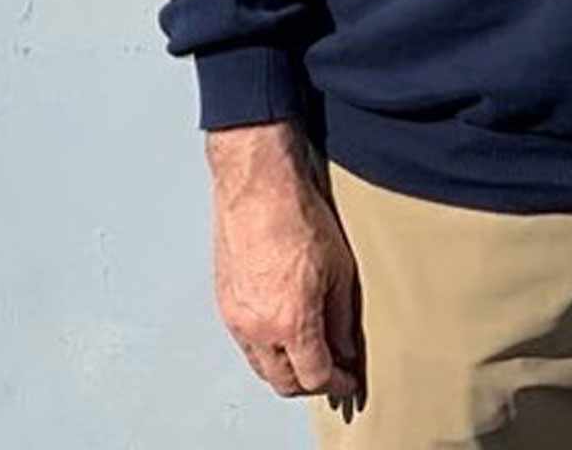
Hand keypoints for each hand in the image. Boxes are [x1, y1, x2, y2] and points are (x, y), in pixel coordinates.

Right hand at [206, 121, 360, 400]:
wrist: (258, 188)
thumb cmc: (297, 215)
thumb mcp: (339, 267)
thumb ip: (341, 316)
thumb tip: (344, 345)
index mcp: (290, 322)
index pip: (315, 376)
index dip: (336, 383)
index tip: (347, 379)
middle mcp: (258, 329)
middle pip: (283, 381)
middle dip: (309, 383)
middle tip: (330, 372)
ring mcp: (236, 318)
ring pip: (262, 365)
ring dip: (285, 368)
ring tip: (308, 353)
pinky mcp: (224, 304)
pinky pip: (246, 342)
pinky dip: (266, 347)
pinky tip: (282, 330)